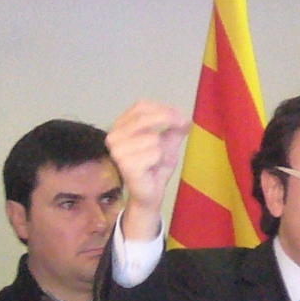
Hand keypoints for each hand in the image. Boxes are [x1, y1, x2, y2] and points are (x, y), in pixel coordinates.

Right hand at [107, 101, 188, 240]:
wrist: (150, 193)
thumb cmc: (155, 166)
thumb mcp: (167, 142)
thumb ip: (175, 128)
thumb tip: (185, 118)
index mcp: (120, 126)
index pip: (140, 106)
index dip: (162, 107)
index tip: (180, 114)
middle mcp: (114, 136)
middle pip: (144, 117)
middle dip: (169, 118)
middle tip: (183, 124)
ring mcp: (117, 151)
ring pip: (153, 138)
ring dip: (163, 149)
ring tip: (157, 160)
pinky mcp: (126, 165)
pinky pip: (154, 153)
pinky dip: (160, 160)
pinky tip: (153, 169)